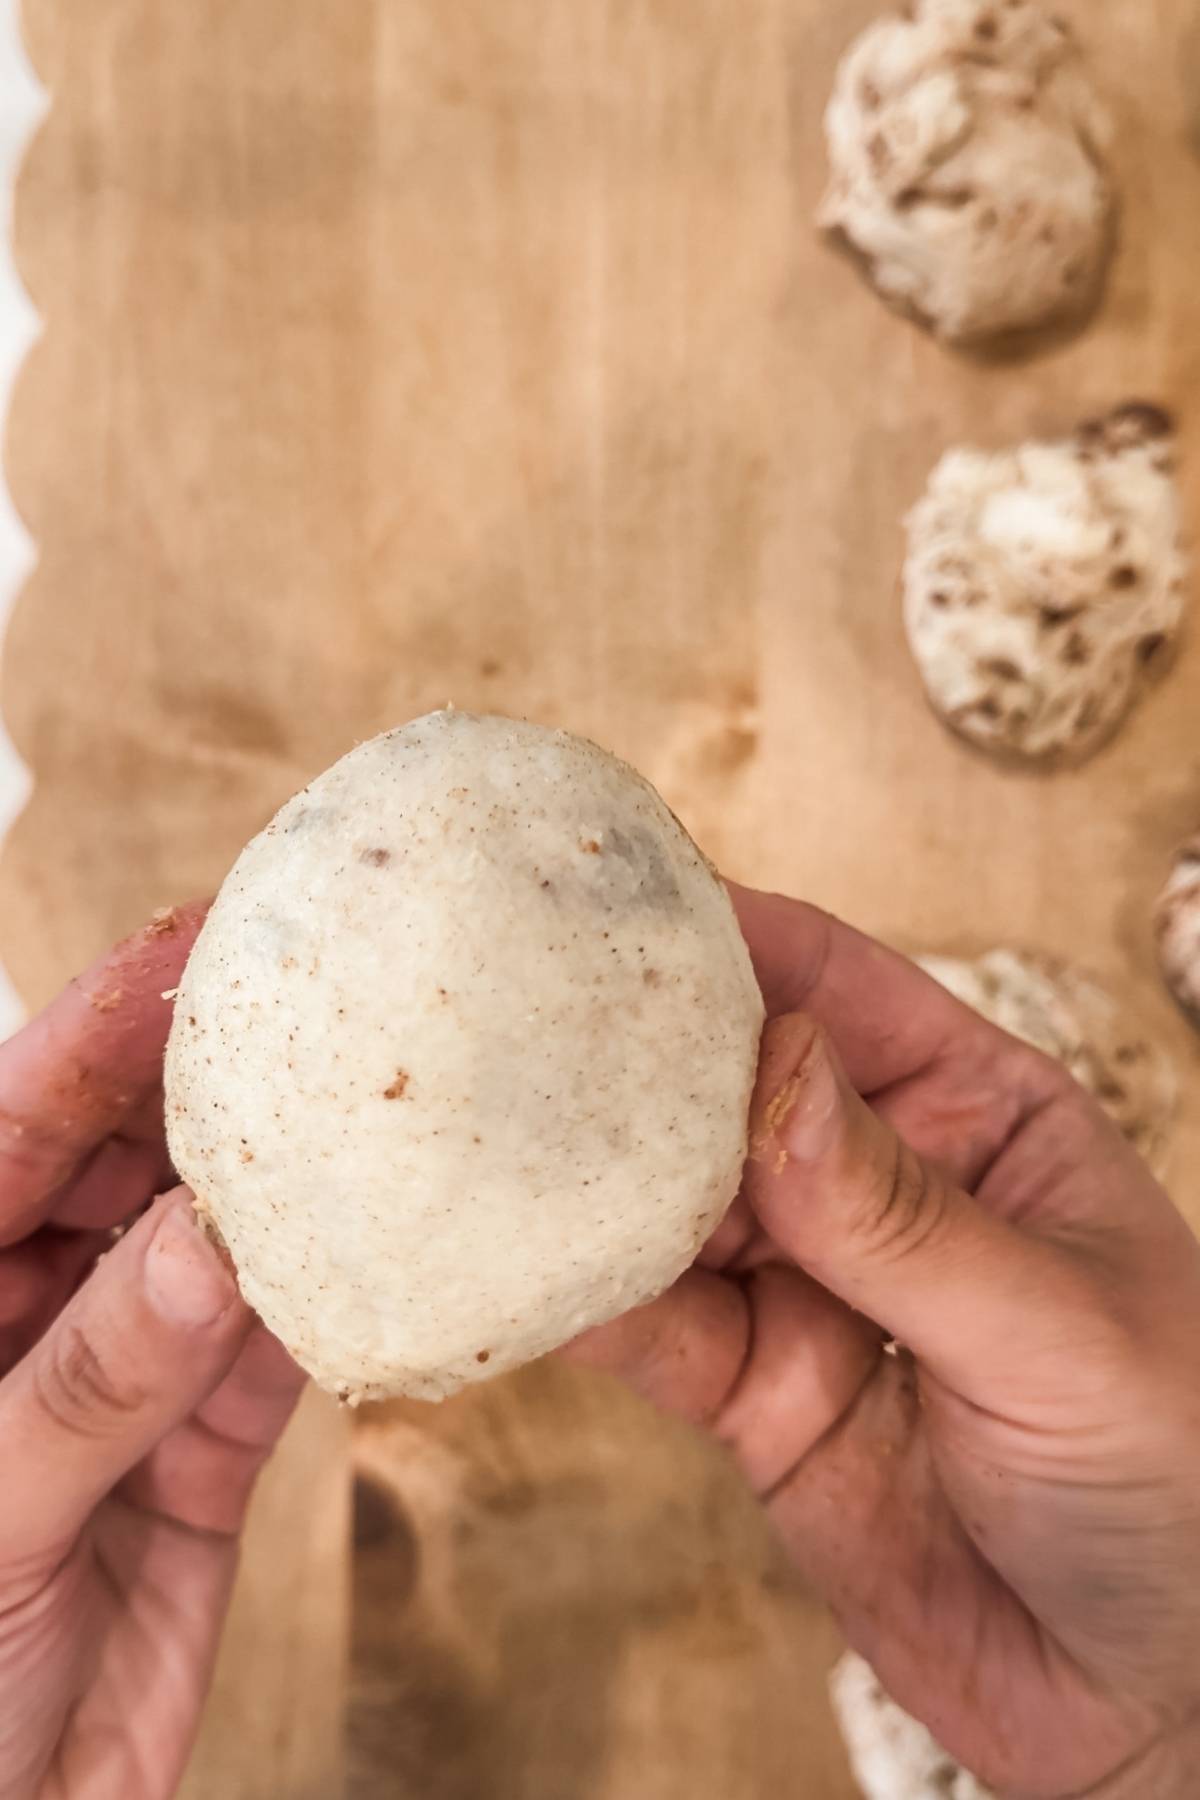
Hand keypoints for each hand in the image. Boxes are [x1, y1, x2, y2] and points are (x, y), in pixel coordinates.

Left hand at [0, 910, 303, 1799]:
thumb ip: (87, 1378)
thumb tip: (208, 1239)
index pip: (13, 1123)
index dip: (102, 1026)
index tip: (199, 942)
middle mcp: (24, 1311)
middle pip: (126, 1163)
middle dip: (219, 1089)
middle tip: (323, 1011)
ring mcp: (115, 1384)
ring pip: (211, 1254)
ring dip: (287, 1197)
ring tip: (377, 1111)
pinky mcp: (195, 1465)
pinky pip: (268, 1362)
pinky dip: (325, 1313)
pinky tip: (384, 1255)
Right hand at [568, 885, 1199, 1798]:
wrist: (1147, 1696)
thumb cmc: (1177, 1478)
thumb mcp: (1057, 1328)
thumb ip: (903, 1217)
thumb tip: (772, 1074)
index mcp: (981, 1115)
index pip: (841, 991)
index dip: (734, 939)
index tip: (619, 905)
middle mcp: (880, 1182)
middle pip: (731, 1090)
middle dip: (631, 1058)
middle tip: (515, 1018)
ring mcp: (810, 1288)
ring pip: (674, 1208)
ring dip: (589, 1181)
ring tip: (489, 1137)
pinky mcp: (755, 1395)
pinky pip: (653, 1333)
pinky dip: (583, 1303)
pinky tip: (516, 1268)